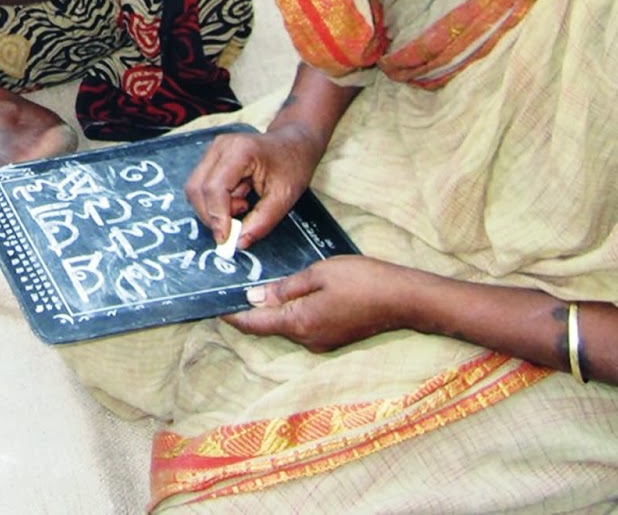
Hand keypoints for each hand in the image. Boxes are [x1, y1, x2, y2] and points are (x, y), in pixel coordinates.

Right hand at [185, 120, 323, 249]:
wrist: (294, 142)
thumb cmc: (293, 164)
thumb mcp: (284, 197)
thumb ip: (262, 222)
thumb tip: (239, 243)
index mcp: (240, 151)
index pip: (215, 188)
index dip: (217, 217)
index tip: (226, 239)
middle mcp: (220, 147)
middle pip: (197, 188)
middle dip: (212, 215)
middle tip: (237, 226)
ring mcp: (213, 150)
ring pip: (195, 189)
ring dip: (214, 209)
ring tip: (243, 205)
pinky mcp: (211, 158)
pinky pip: (202, 186)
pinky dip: (215, 201)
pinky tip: (238, 198)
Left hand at [223, 256, 424, 351]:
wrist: (404, 299)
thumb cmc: (362, 281)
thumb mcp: (318, 275)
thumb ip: (284, 288)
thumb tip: (254, 298)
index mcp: (299, 323)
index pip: (255, 324)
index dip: (233, 316)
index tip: (214, 306)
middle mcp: (307, 340)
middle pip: (268, 327)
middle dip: (250, 311)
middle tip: (232, 290)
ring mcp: (322, 342)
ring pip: (286, 326)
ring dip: (271, 312)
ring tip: (258, 289)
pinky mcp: (334, 338)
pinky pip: (303, 326)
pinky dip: (290, 313)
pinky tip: (289, 296)